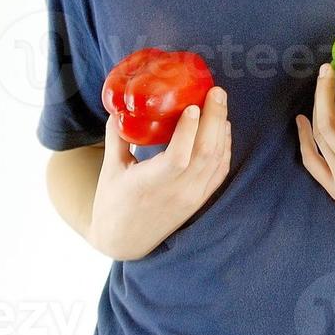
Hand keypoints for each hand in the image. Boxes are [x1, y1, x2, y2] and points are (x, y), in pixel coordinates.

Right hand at [90, 84, 231, 260]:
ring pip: (216, 160)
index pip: (177, 158)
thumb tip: (120, 106)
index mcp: (149, 185)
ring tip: (220, 102)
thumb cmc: (112, 204)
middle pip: (205, 153)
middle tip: (216, 91)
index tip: (193, 106)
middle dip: (215, 119)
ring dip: (222, 129)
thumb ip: (117, 137)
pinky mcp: (199, 201)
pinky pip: (220, 172)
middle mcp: (176, 192)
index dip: (188, 131)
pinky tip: (223, 128)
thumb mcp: (110, 170)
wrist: (124, 242)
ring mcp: (191, 198)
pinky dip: (225, 148)